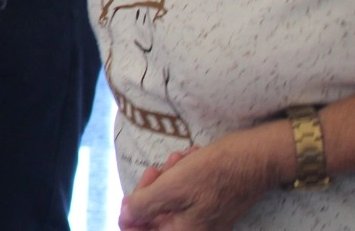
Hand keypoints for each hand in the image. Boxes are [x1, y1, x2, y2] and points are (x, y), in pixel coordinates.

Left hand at [119, 124, 287, 229]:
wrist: (255, 158)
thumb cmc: (214, 172)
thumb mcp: (171, 188)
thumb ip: (144, 206)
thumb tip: (125, 219)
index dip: (132, 214)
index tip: (133, 195)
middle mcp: (194, 230)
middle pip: (154, 215)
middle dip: (152, 189)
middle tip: (158, 169)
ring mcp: (204, 218)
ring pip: (169, 199)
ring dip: (168, 177)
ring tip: (179, 160)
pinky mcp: (210, 204)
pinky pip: (185, 192)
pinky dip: (182, 175)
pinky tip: (190, 160)